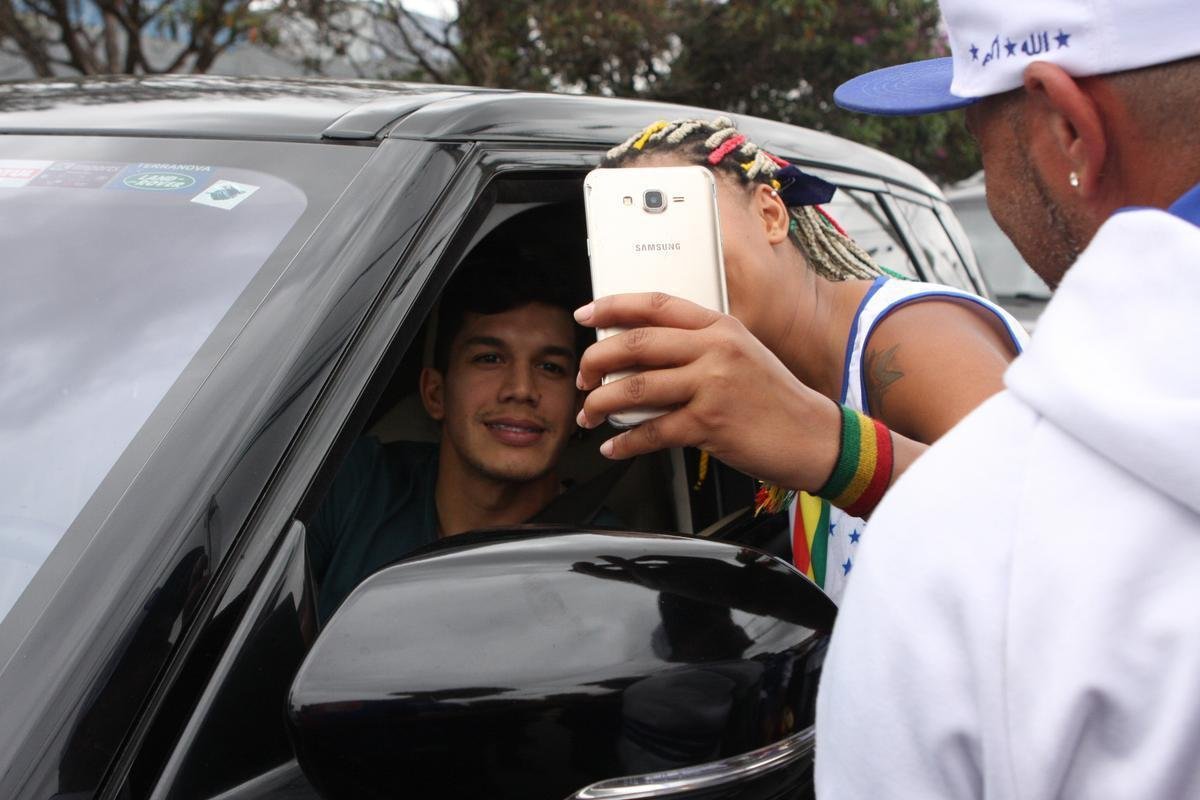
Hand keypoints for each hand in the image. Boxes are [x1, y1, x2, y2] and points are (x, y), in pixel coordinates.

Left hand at [575, 292, 839, 491]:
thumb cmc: (774, 399)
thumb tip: (640, 357)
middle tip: (582, 377)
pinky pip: (653, 431)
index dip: (614, 307)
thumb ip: (697, 348)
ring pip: (637, 388)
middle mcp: (715, 349)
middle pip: (636, 344)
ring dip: (602, 403)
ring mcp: (712, 385)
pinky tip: (614, 447)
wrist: (813, 436)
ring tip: (590, 414)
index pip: (656, 305)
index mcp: (720, 326)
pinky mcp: (710, 423)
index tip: (586, 315)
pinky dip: (626, 442)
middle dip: (596, 361)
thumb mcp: (741, 355)